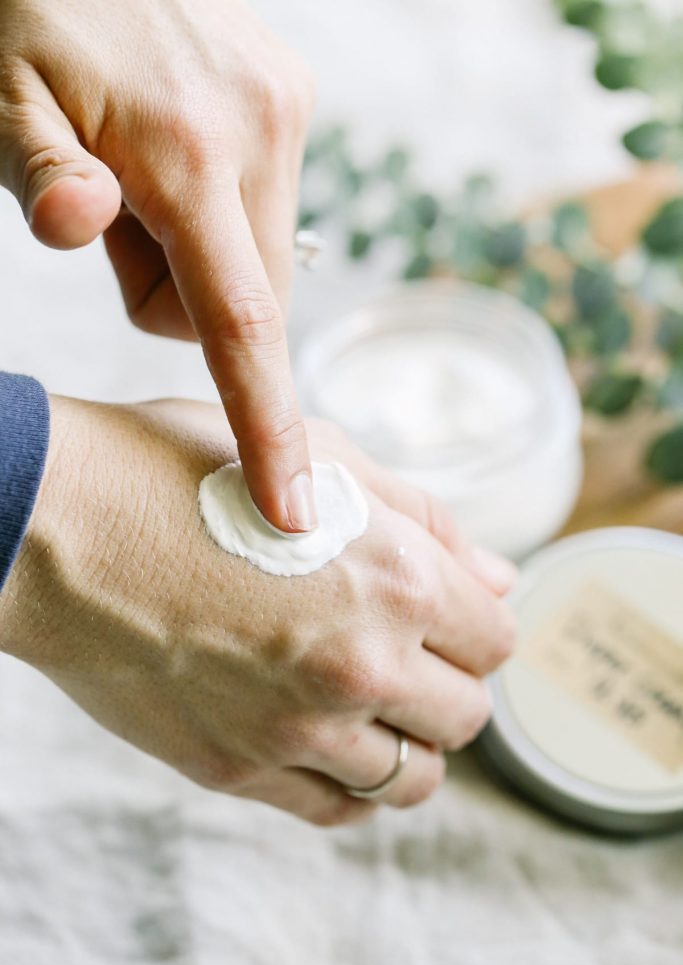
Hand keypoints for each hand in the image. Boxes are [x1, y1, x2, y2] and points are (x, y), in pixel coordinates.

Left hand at [0, 0, 315, 530]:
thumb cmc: (18, 16)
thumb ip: (40, 175)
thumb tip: (76, 223)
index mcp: (189, 151)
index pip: (243, 328)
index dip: (267, 431)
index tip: (292, 511)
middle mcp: (261, 129)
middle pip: (253, 306)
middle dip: (187, 304)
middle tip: (114, 228)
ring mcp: (284, 107)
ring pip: (261, 261)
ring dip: (203, 254)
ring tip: (141, 179)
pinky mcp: (290, 94)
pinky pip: (267, 207)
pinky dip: (220, 210)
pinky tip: (173, 152)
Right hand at [0, 398, 515, 826]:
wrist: (57, 524)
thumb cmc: (181, 470)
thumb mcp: (320, 457)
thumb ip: (426, 521)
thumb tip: (497, 580)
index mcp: (396, 580)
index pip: (495, 641)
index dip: (475, 623)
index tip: (444, 615)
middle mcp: (359, 666)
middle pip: (466, 718)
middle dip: (450, 683)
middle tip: (407, 652)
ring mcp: (295, 730)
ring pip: (413, 781)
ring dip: (409, 741)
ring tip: (369, 700)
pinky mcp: (236, 769)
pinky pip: (336, 810)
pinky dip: (352, 783)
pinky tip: (327, 739)